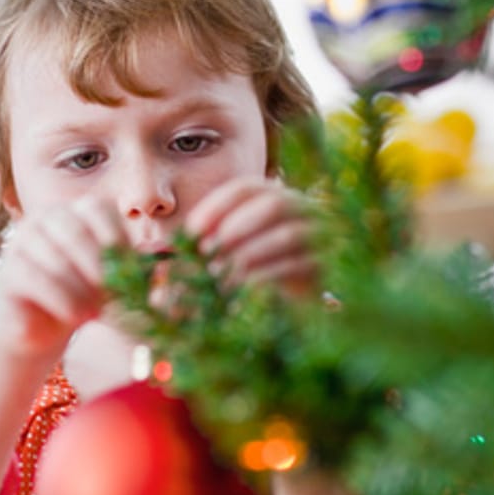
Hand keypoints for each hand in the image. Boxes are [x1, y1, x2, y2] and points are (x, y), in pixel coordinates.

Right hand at [0, 192, 125, 354]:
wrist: (43, 327)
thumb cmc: (87, 297)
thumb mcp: (116, 280)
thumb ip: (138, 267)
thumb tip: (165, 257)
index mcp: (76, 212)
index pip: (98, 209)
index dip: (115, 239)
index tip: (128, 270)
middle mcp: (46, 218)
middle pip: (74, 230)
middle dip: (97, 265)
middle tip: (113, 295)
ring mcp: (23, 241)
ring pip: (55, 257)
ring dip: (80, 288)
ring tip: (95, 313)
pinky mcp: (9, 270)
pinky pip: (36, 278)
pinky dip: (61, 299)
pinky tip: (75, 317)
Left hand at [185, 177, 317, 296]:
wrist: (298, 306)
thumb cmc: (257, 273)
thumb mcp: (229, 254)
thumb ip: (205, 245)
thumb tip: (167, 247)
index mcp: (277, 196)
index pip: (246, 188)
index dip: (217, 206)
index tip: (192, 231)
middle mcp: (304, 208)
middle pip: (273, 204)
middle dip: (235, 227)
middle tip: (207, 252)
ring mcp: (321, 235)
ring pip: (286, 234)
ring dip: (248, 253)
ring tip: (220, 273)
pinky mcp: (326, 265)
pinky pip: (296, 264)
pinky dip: (264, 275)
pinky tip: (241, 288)